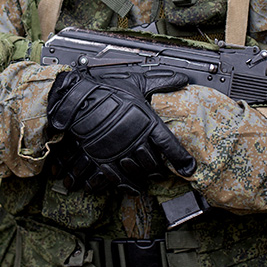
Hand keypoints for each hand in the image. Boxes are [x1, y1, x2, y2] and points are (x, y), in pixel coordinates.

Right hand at [47, 68, 196, 193]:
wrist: (77, 98)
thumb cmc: (106, 89)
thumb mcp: (136, 83)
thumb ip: (160, 82)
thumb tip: (181, 79)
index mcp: (146, 121)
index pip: (169, 145)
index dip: (181, 159)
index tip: (189, 168)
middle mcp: (135, 139)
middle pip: (154, 163)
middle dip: (160, 169)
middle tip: (163, 170)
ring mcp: (119, 150)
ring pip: (138, 171)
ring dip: (145, 176)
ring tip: (148, 176)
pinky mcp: (103, 158)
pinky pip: (118, 178)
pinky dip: (128, 185)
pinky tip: (134, 188)